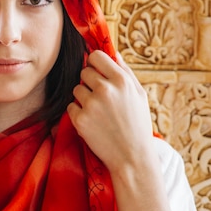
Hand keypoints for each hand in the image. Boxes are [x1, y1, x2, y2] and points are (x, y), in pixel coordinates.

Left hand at [67, 50, 153, 174]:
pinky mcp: (80, 120)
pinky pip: (71, 107)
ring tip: (98, 112)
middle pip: (84, 72)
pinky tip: (92, 123)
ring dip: (83, 98)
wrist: (131, 157)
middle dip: (89, 82)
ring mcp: (91, 104)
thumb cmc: (137, 125)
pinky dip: (78, 113)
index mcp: (121, 80)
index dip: (94, 63)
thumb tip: (112, 53)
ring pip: (76, 90)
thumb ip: (125, 72)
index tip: (97, 71)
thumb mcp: (139, 95)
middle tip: (101, 98)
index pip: (96, 56)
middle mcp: (105, 89)